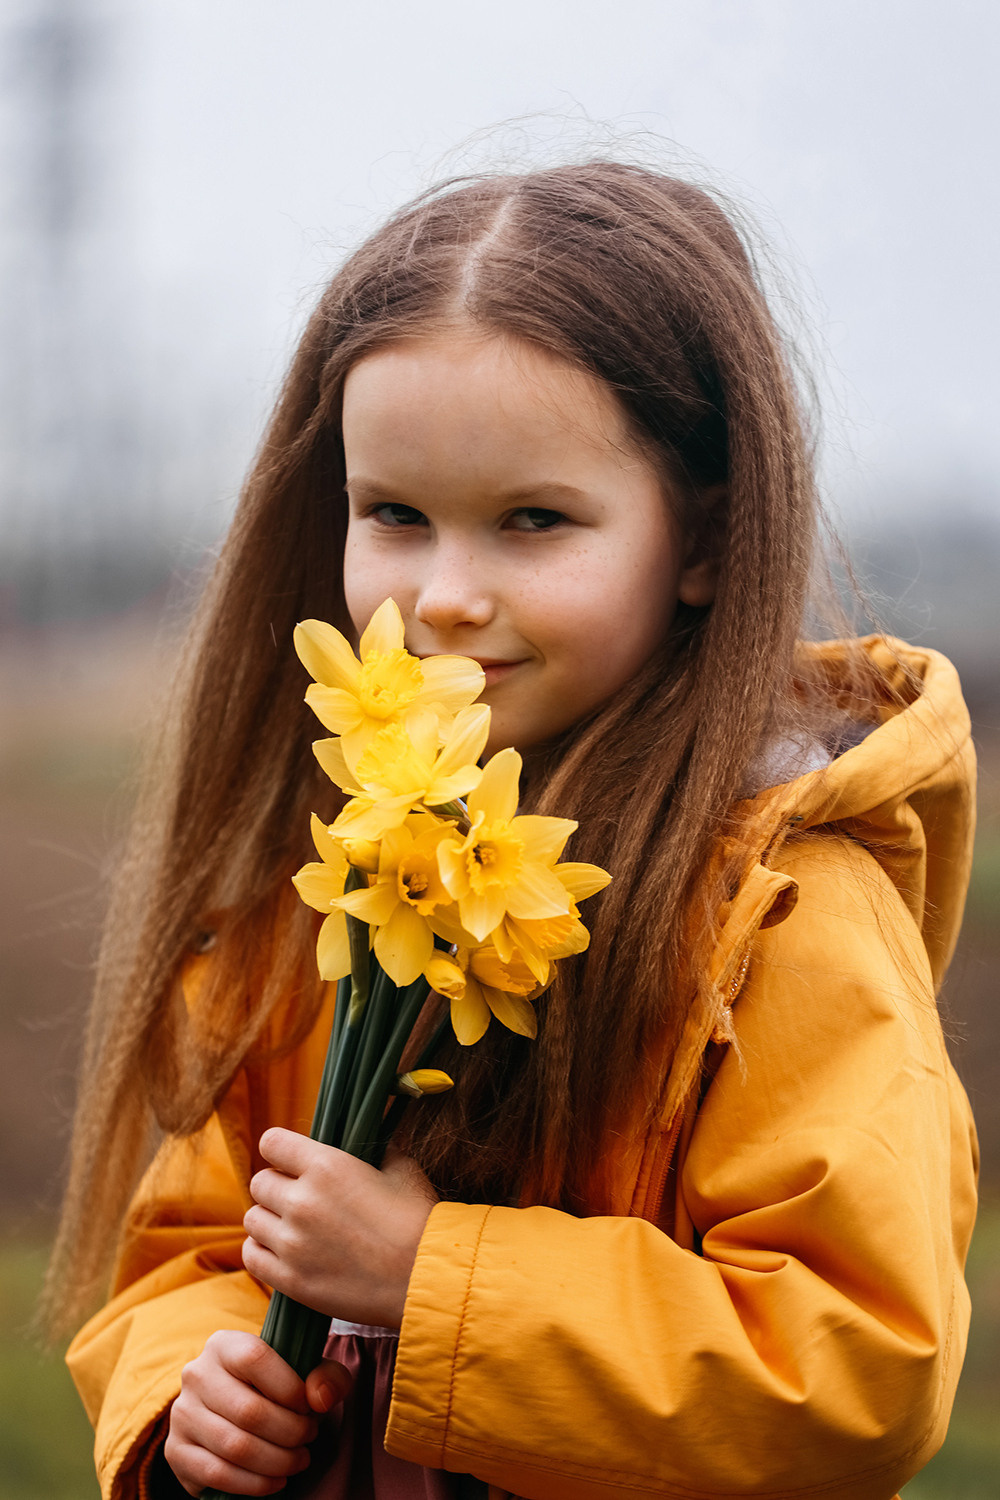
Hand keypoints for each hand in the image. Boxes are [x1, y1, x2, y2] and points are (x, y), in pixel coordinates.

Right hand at [164, 1329, 350, 1495]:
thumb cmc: (278, 1387)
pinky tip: (276, 1480)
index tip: (309, 1406)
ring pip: (234, 1446)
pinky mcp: (176, 1451)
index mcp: (224, 1344)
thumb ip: (327, 1376)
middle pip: (248, 1410)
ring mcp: (182, 1414)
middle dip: (290, 1432)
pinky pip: (217, 1474)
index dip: (290, 1387)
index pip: (255, 1358)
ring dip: (276, 1461)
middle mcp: (196, 1374)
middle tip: (309, 1438)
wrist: (239, 1413)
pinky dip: (254, 1484)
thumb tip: (320, 1398)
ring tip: (298, 1460)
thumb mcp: (307, 1372)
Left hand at [243, 1132, 438, 1329]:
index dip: (281, 1150)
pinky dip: (263, 1250)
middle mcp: (301, 1201)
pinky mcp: (291, 1279)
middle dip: (277, 1186)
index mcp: (326, 1166)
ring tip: (293, 1227)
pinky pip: (252, 1256)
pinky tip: (284, 1251)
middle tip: (299, 1198)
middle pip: (259, 1182)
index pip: (271, 1142)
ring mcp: (292, 1243)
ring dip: (269, 1219)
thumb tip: (373, 1137)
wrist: (426, 1278)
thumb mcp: (402, 1169)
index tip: (292, 1160)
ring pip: (252, 1219)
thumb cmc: (418, 1220)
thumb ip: (377, 1150)